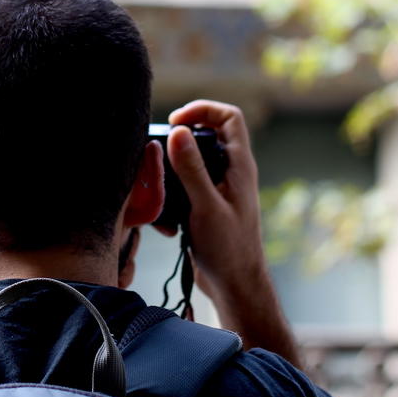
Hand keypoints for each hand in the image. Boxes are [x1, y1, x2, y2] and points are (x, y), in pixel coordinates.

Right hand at [167, 100, 300, 366]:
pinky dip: (170, 197)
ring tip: (158, 191)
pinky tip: (165, 220)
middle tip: (158, 153)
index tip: (176, 123)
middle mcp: (230, 172)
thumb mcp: (207, 206)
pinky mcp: (204, 205)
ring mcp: (217, 188)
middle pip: (205, 135)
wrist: (234, 286)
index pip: (229, 116)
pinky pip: (183, 188)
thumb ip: (192, 169)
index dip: (203, 110)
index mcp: (239, 165)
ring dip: (170, 173)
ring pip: (190, 162)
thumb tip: (179, 131)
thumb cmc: (229, 248)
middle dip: (178, 142)